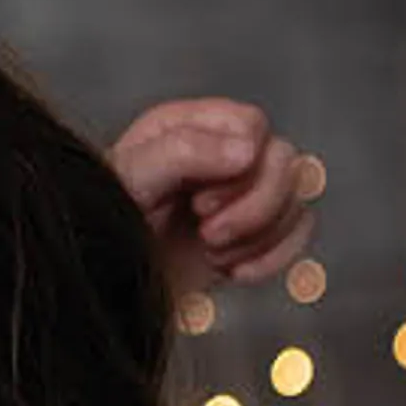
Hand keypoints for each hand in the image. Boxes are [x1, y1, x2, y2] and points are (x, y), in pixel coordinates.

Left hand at [110, 97, 312, 294]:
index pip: (253, 125)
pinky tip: (234, 269)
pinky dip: (272, 258)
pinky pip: (298, 232)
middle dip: (253, 207)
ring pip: (296, 199)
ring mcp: (243, 192)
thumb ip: (184, 152)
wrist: (107, 280)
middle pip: (285, 162)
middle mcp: (222, 152)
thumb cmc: (107, 223)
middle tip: (207, 232)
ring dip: (257, 236)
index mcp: (190, 126)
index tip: (200, 202)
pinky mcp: (256, 229)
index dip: (240, 165)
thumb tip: (247, 150)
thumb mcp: (132, 179)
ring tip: (211, 251)